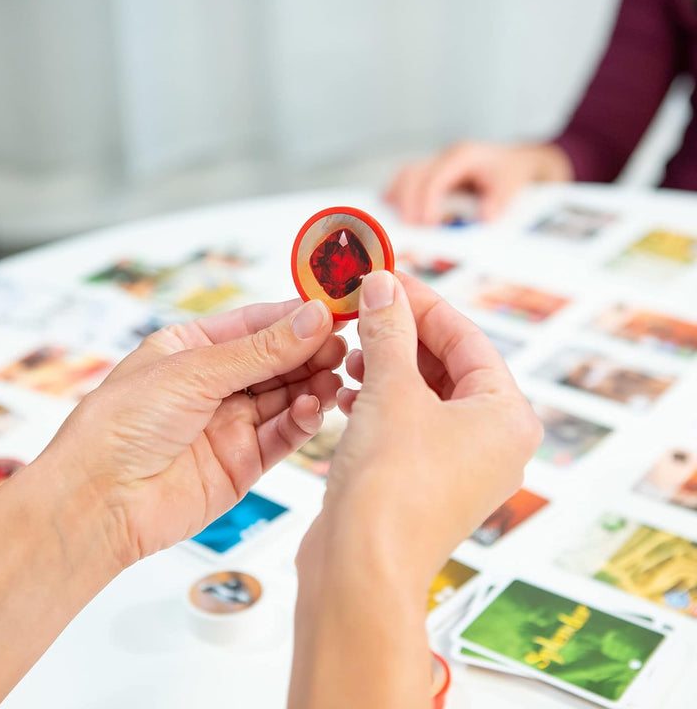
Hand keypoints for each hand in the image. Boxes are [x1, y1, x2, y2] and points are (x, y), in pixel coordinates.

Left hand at [34, 299, 344, 567]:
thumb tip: (312, 318)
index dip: (294, 317)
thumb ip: (260, 350)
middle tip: (341, 346)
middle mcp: (214, 385)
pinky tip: (311, 408)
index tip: (331, 311)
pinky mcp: (244, 461)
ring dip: (312, 385)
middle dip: (309, 351)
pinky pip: (283, 435)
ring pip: (286, 396)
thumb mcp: (195, 371)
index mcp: (192, 349)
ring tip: (334, 376)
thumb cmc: (122, 426)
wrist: (100, 502)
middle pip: (276, 360)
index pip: (255, 324)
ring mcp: (231, 423)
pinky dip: (302, 421)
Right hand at [301, 272, 541, 587]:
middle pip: (447, 365)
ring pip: (424, 395)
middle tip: (362, 313)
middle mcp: (492, 441)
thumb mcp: (390, 390)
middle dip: (400, 337)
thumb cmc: (390, 483)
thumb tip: (383, 285)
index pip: (466, 338)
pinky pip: (408, 425)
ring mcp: (460, 465)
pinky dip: (379, 403)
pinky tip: (346, 394)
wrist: (362, 570)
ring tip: (351, 356)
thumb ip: (389, 332)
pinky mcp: (425, 482)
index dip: (421, 304)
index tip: (385, 280)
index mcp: (506, 415)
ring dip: (386, 369)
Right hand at [385, 142, 573, 224]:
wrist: (515, 161)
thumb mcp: (513, 183)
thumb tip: (485, 217)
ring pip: (404, 176)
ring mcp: (435, 165)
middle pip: (411, 174)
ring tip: (399, 224)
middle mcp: (444, 158)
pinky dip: (398, 198)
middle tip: (410, 230)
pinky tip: (398, 215)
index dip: (426, 202)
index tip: (426, 224)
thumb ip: (500, 200)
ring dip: (397, 201)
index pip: (434, 177)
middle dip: (406, 203)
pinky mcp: (430, 175)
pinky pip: (406, 183)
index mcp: (463, 156)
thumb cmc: (510, 173)